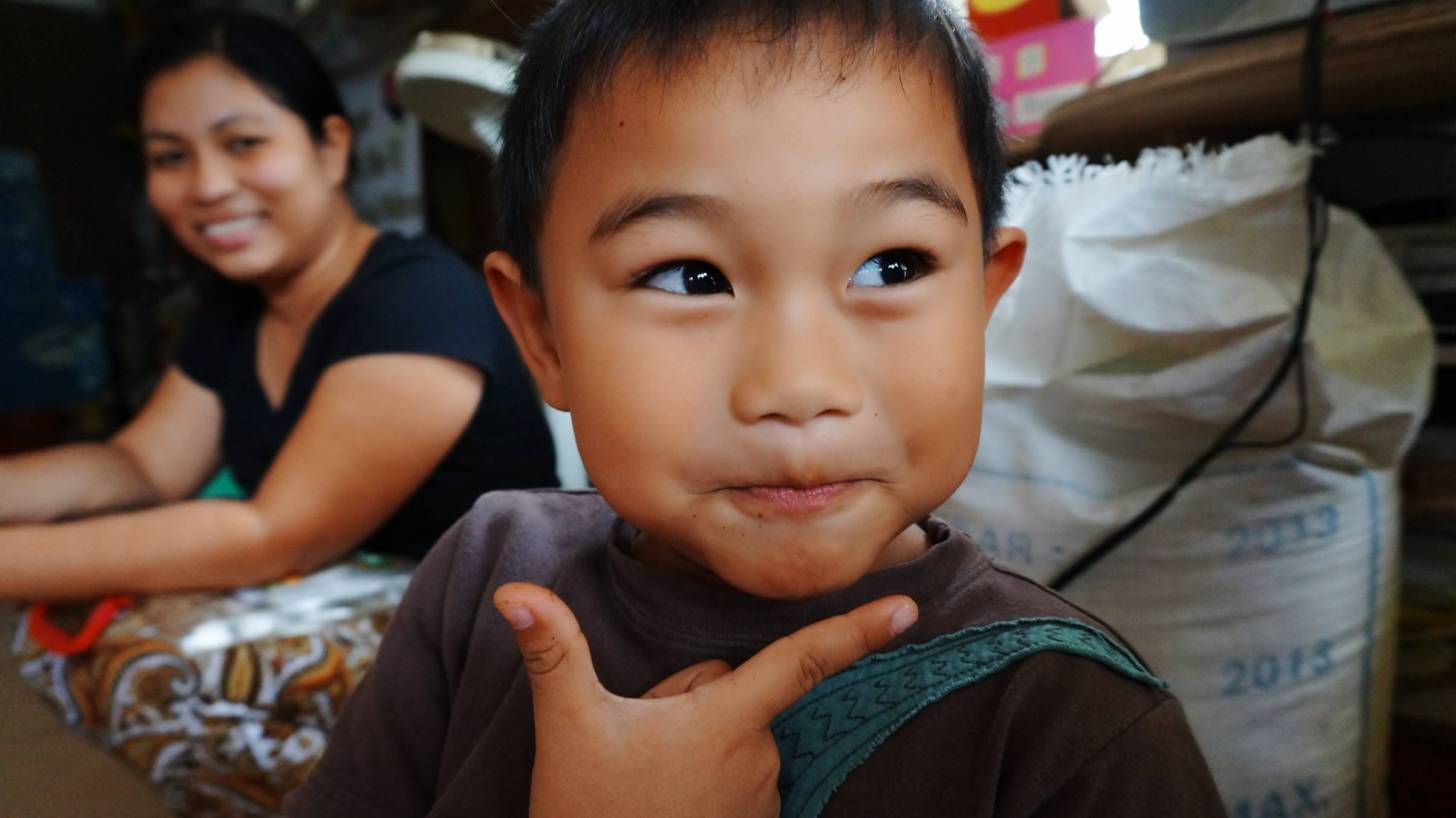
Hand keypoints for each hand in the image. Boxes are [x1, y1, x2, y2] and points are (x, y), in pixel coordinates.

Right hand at [494, 583, 917, 817]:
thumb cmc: (590, 816)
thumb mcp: (568, 728)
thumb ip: (553, 652)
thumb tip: (514, 592)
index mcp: (726, 721)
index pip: (802, 660)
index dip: (856, 631)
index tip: (909, 610)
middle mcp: (757, 758)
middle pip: (730, 690)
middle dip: (686, 701)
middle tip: (636, 743)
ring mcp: (758, 799)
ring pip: (728, 735)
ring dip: (691, 743)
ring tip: (645, 781)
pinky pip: (731, 776)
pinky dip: (700, 778)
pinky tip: (660, 803)